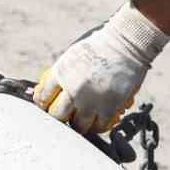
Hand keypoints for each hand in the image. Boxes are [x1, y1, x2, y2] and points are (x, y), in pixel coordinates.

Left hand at [33, 1, 168, 133]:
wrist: (126, 43)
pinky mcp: (109, 107)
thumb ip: (63, 73)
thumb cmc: (100, 46)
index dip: (43, 104)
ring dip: (80, 124)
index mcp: (61, 72)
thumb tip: (54, 90)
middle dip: (60, 117)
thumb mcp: (73, 56)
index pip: (43, 97)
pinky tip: (99, 121)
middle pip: (58, 115)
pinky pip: (100, 126)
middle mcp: (73, 89)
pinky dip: (99, 126)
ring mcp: (91, 100)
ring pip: (79, 126)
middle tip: (65, 116)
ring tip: (84, 121)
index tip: (47, 106)